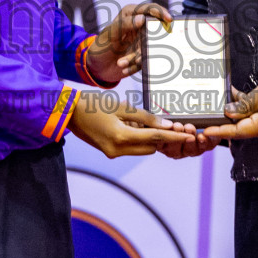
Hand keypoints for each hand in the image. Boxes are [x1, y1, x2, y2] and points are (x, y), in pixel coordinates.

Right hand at [69, 91, 206, 158]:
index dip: (174, 136)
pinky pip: (131, 148)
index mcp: (121, 137)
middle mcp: (118, 150)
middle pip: (150, 147)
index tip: (189, 135)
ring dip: (148, 138)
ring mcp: (113, 153)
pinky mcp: (109, 152)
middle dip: (160, 137)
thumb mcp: (121, 106)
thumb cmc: (94, 104)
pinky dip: (136, 138)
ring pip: (141, 149)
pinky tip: (130, 124)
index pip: (155, 137)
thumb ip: (145, 117)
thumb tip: (167, 125)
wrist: (68, 112)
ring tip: (141, 120)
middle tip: (166, 122)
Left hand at [84, 2, 171, 84]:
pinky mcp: (144, 54)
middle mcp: (140, 26)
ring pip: (152, 48)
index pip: (150, 9)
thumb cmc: (101, 46)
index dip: (161, 12)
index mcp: (131, 14)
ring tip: (121, 62)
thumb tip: (142, 18)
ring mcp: (143, 41)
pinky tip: (123, 66)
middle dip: (149, 43)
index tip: (169, 20)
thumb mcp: (110, 34)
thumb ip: (124, 24)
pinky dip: (135, 65)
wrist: (97, 67)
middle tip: (137, 54)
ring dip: (137, 57)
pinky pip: (147, 60)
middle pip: (156, 30)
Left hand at [202, 73, 257, 139]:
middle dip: (224, 122)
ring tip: (220, 101)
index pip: (238, 131)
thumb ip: (245, 104)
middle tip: (206, 118)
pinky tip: (236, 96)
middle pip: (240, 129)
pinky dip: (244, 109)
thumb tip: (228, 112)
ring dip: (234, 113)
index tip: (205, 131)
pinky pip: (253, 117)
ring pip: (246, 122)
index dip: (220, 130)